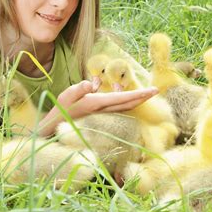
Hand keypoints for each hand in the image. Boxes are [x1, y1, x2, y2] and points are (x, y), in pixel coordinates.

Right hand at [38, 80, 158, 135]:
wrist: (56, 128)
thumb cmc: (60, 110)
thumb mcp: (66, 95)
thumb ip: (79, 88)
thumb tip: (91, 82)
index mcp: (97, 103)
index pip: (123, 98)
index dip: (139, 94)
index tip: (152, 90)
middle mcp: (103, 110)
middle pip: (128, 103)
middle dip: (143, 97)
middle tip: (156, 90)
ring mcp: (102, 114)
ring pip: (125, 107)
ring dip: (136, 100)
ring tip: (146, 93)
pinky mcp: (100, 115)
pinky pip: (118, 108)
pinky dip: (126, 102)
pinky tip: (129, 98)